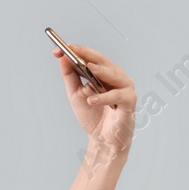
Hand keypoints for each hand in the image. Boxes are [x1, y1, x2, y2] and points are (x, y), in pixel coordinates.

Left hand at [52, 41, 134, 164]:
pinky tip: (91, 100)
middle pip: (103, 60)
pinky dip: (104, 97)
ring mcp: (125, 87)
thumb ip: (70, 76)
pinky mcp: (129, 101)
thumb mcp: (76, 94)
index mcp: (104, 72)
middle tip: (72, 50)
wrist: (103, 140)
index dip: (76, 51)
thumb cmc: (93, 116)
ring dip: (101, 71)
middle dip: (86, 54)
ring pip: (114, 74)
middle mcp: (116, 76)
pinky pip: (117, 96)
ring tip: (88, 68)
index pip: (90, 57)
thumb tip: (62, 57)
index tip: (58, 49)